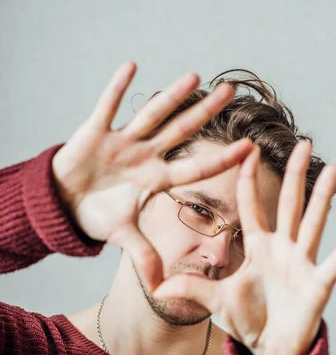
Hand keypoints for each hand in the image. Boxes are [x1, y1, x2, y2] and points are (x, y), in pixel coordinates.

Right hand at [52, 62, 253, 290]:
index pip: (194, 168)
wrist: (65, 202)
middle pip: (181, 131)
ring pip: (151, 115)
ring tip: (195, 77)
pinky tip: (132, 67)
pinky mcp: (94, 131)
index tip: (250, 149)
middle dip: (205, 114)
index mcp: (155, 179)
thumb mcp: (121, 234)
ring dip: (171, 97)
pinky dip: (117, 89)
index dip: (221, 160)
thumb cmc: (97, 214)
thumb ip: (143, 254)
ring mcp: (122, 141)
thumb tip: (159, 287)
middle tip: (232, 92)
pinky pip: (107, 106)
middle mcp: (144, 155)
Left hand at [153, 141, 335, 354]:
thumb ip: (192, 289)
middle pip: (289, 204)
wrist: (270, 347)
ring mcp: (301, 263)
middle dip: (295, 174)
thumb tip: (157, 286)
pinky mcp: (317, 284)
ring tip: (333, 170)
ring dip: (323, 197)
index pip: (252, 207)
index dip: (250, 180)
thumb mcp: (216, 301)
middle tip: (303, 143)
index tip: (249, 150)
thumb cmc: (247, 319)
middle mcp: (282, 248)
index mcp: (257, 247)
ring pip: (313, 223)